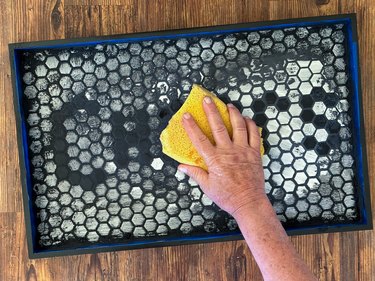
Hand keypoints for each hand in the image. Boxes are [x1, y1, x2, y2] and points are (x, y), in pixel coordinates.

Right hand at [178, 96, 266, 216]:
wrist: (248, 202)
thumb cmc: (227, 196)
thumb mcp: (207, 187)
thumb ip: (195, 173)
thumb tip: (181, 167)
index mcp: (215, 160)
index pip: (200, 139)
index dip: (191, 126)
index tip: (186, 115)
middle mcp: (229, 151)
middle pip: (219, 127)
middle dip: (211, 111)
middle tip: (207, 99)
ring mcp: (243, 150)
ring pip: (239, 126)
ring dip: (233, 113)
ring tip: (228, 105)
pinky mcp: (255, 153)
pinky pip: (255, 134)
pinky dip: (251, 124)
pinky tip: (246, 119)